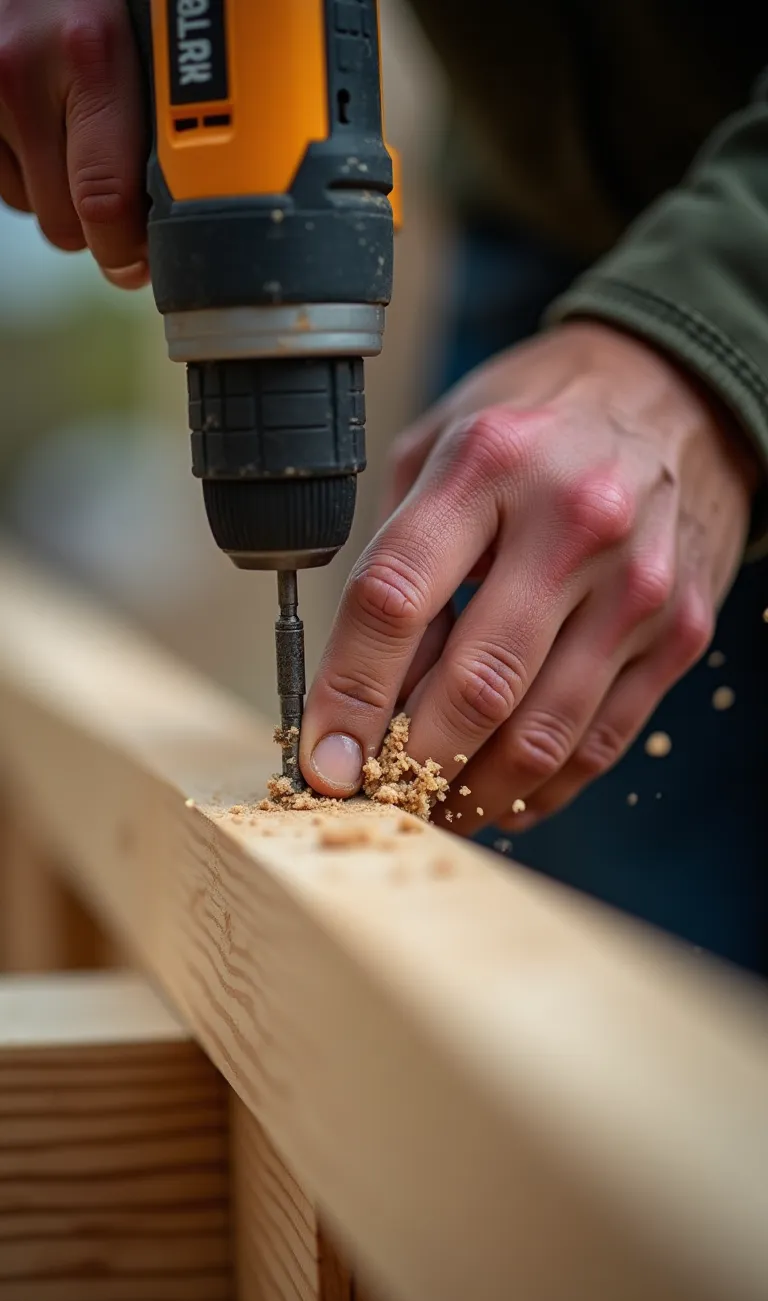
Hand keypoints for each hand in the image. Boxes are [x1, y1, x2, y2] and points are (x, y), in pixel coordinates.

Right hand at [0, 0, 147, 287]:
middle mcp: (26, 70)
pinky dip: (27, 174)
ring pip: (31, 207)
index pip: (106, 202)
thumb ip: (158, 117)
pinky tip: (43, 129)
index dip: (127, 250)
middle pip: (65, 222)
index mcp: (92, 56)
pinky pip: (2, 184)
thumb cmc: (98, 0)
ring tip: (77, 139)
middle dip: (98, 229)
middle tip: (121, 204)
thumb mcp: (139, 37)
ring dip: (59, 196)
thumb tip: (180, 215)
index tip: (142, 262)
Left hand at [300, 320, 758, 833]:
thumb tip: (358, 688)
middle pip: (476, 685)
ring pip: (543, 735)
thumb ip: (397, 556)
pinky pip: (602, 741)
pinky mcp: (681, 630)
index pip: (396, 599)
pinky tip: (502, 796)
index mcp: (490, 463)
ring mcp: (638, 584)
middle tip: (374, 795)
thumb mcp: (443, 447)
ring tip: (431, 806)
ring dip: (474, 792)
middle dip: (410, 762)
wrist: (676, 396)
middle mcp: (575, 522)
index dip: (347, 693)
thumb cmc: (538, 427)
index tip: (323, 758)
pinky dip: (542, 789)